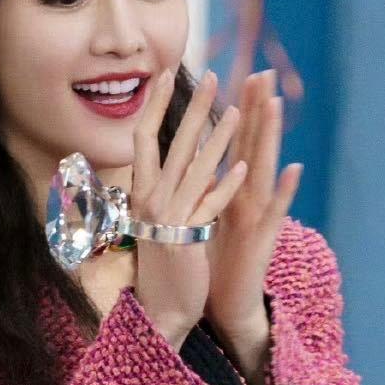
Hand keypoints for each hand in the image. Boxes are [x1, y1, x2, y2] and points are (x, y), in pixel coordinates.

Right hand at [132, 68, 247, 349]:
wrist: (161, 309)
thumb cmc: (162, 264)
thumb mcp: (158, 220)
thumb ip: (167, 188)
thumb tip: (178, 157)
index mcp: (140, 194)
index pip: (144, 139)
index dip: (157, 106)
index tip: (168, 75)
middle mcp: (149, 202)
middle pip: (172, 145)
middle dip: (194, 109)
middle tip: (213, 77)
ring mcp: (167, 221)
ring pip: (195, 170)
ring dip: (218, 140)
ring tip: (238, 112)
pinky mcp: (186, 241)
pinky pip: (209, 208)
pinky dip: (225, 187)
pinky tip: (243, 167)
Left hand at [204, 69, 302, 342]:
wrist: (226, 306)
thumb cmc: (215, 263)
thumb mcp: (207, 218)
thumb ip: (207, 189)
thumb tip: (197, 160)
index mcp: (231, 192)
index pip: (236, 142)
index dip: (239, 109)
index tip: (241, 73)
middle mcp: (247, 198)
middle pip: (253, 145)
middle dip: (257, 109)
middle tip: (263, 71)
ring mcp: (258, 216)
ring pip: (264, 168)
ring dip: (271, 135)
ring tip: (275, 103)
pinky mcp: (263, 240)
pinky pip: (275, 212)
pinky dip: (285, 191)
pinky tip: (294, 169)